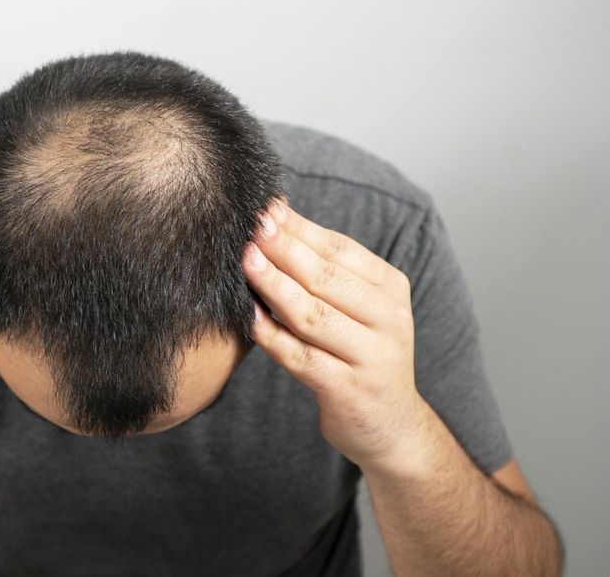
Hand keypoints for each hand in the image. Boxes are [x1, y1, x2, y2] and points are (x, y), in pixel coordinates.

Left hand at [242, 200, 430, 470]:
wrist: (392, 426)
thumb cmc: (360, 355)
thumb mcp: (356, 307)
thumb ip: (323, 269)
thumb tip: (275, 217)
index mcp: (390, 289)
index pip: (339, 250)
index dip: (299, 228)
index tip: (264, 209)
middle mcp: (388, 320)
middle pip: (326, 278)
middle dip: (284, 249)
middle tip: (249, 228)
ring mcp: (371, 357)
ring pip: (313, 316)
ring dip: (274, 286)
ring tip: (245, 263)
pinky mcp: (349, 391)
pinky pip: (302, 358)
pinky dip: (272, 337)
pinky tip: (249, 319)